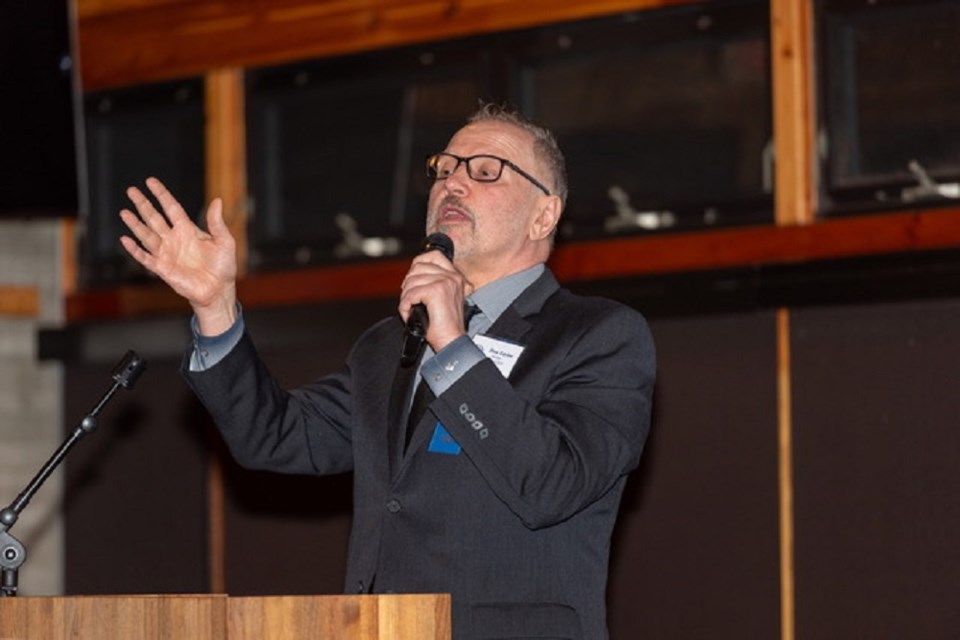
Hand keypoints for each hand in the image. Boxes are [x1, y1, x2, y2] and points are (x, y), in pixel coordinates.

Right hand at [119, 177, 237, 334]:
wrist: (218, 290)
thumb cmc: (223, 266)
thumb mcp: (224, 241)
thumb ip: (217, 222)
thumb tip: (217, 201)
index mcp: (188, 230)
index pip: (171, 208)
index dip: (161, 195)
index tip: (150, 182)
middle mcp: (174, 239)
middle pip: (154, 218)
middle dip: (143, 204)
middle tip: (131, 191)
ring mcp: (167, 253)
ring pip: (146, 235)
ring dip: (135, 224)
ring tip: (124, 212)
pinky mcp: (162, 268)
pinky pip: (145, 257)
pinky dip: (135, 249)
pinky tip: (125, 240)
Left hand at [399, 250, 473, 351]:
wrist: (451, 341)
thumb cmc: (444, 326)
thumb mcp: (441, 299)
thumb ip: (432, 284)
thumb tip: (411, 278)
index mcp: (455, 277)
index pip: (433, 255)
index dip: (417, 264)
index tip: (412, 280)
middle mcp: (452, 277)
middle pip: (418, 267)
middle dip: (408, 284)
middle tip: (409, 300)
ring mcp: (445, 282)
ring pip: (412, 281)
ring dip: (405, 297)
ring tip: (409, 310)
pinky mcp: (436, 292)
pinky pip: (411, 293)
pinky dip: (405, 306)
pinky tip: (409, 314)